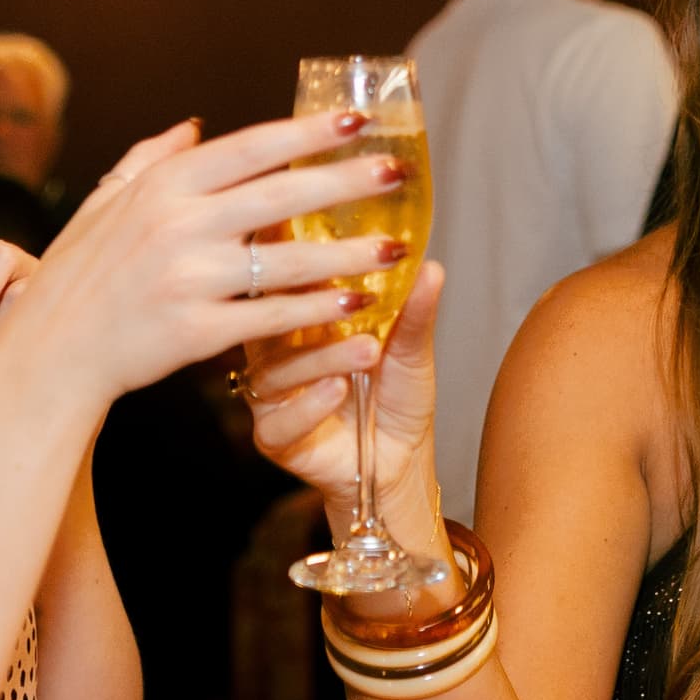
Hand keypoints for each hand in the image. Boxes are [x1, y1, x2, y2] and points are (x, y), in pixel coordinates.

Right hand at [0, 112, 417, 419]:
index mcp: (162, 187)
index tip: (357, 122)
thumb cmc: (76, 276)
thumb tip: (195, 124)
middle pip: (280, 195)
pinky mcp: (193, 332)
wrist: (50, 352)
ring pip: (286, 260)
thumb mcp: (104, 204)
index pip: (250, 147)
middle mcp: (177, 225)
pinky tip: (354, 305)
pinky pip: (270, 318)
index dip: (307, 133)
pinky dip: (315, 311)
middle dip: (346, 183)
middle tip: (397, 174)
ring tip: (395, 248)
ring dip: (347, 253)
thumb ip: (151, 159)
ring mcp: (186, 279)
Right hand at [242, 262, 446, 541]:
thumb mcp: (410, 350)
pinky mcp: (273, 436)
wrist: (401, 464)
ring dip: (322, 357)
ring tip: (365, 350)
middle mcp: (276, 352)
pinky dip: (308, 404)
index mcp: (300, 321)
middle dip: (301, 300)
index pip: (284, 283)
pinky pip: (279, 419)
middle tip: (343, 288)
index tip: (313, 236)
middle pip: (269, 319)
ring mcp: (271, 395)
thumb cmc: (396, 400)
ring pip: (277, 368)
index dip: (291, 259)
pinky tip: (336, 391)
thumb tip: (430, 267)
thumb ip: (412, 311)